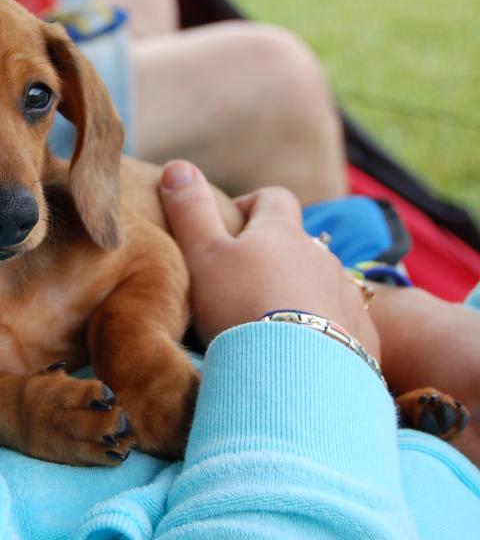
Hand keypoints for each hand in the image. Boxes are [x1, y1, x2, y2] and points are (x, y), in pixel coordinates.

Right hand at [157, 160, 379, 360]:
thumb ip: (189, 210)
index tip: (230, 223)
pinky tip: (299, 353)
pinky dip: (320, 331)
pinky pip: (341, 325)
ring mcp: (346, 296)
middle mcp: (320, 257)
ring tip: (268, 324)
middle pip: (299, 245)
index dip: (252, 204)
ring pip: (320, 284)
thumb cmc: (241, 305)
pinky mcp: (362, 336)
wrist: (297, 372)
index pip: (274, 198)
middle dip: (274, 257)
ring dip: (298, 295)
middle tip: (241, 284)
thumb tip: (177, 167)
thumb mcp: (202, 254)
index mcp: (282, 232)